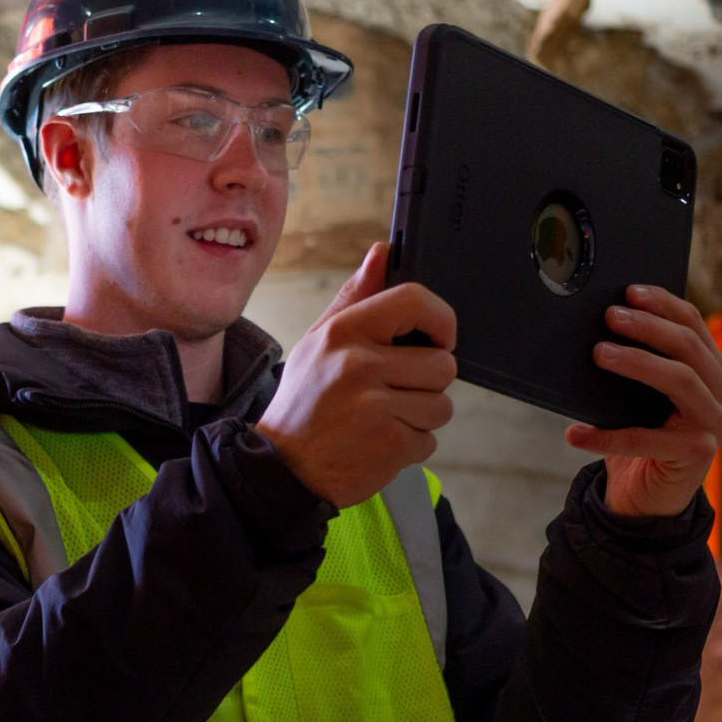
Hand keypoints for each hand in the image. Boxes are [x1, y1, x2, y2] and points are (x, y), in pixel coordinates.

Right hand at [256, 242, 457, 508]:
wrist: (280, 469)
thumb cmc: (303, 402)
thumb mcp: (317, 342)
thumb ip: (354, 298)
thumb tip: (382, 253)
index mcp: (344, 332)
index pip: (416, 300)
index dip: (441, 320)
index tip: (437, 339)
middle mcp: (360, 365)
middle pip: (442, 364)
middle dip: (427, 383)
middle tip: (393, 394)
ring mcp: (376, 406)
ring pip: (441, 405)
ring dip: (420, 417)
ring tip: (381, 421)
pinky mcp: (389, 444)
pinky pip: (429, 439)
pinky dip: (410, 446)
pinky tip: (378, 443)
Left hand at [567, 284, 721, 518]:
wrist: (647, 496)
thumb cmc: (641, 436)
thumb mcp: (640, 396)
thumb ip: (637, 365)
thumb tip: (598, 327)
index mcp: (714, 372)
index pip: (695, 326)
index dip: (664, 305)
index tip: (630, 290)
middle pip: (689, 348)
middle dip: (648, 328)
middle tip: (610, 315)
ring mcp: (715, 425)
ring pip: (680, 380)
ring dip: (637, 363)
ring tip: (598, 353)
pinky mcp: (696, 454)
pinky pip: (645, 438)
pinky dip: (604, 436)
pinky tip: (573, 434)